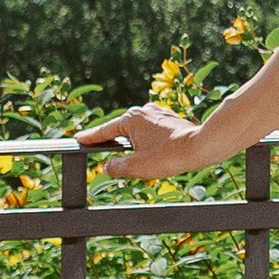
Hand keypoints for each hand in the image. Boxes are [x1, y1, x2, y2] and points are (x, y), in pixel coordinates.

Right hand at [77, 102, 221, 181]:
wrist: (199, 147)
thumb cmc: (168, 156)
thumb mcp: (136, 167)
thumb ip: (116, 167)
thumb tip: (108, 166)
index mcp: (131, 119)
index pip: (104, 131)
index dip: (91, 138)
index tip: (79, 139)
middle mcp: (144, 111)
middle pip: (121, 129)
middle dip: (115, 143)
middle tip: (104, 152)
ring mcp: (159, 113)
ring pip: (138, 131)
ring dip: (134, 144)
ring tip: (136, 159)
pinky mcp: (171, 120)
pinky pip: (152, 131)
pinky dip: (147, 141)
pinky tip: (152, 152)